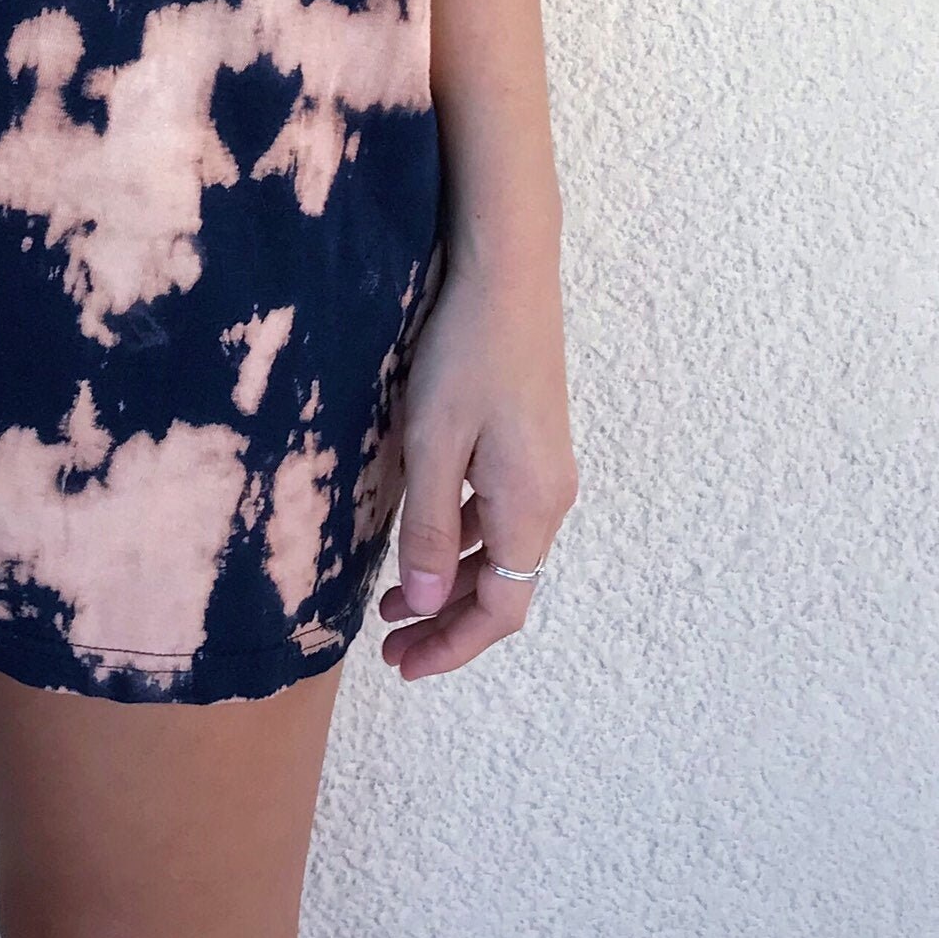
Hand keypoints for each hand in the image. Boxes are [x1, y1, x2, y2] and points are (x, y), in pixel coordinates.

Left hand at [378, 232, 577, 679]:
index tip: (402, 665)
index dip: (452, 646)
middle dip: (447, 623)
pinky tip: (422, 534)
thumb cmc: (466, 353)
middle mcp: (549, 498)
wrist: (508, 272)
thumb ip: (428, 529)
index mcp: (530, 508)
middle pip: (504, 587)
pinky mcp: (531, 443)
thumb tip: (423, 606)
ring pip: (499, 551)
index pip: (500, 609)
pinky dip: (461, 540)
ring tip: (391, 600)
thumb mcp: (433, 444)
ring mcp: (545, 470)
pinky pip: (500, 514)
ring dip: (449, 582)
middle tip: (388, 646)